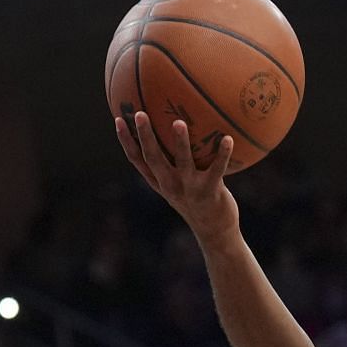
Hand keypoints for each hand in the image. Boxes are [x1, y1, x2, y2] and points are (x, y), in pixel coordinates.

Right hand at [115, 111, 239, 241]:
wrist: (214, 232)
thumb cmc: (198, 201)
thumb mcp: (180, 186)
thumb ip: (174, 165)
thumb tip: (176, 130)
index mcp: (159, 182)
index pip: (137, 160)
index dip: (126, 141)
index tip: (118, 119)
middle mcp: (170, 184)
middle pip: (153, 158)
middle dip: (145, 136)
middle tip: (139, 114)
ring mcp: (190, 188)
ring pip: (183, 162)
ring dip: (180, 142)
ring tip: (178, 122)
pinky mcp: (210, 192)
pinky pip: (217, 169)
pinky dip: (223, 154)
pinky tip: (228, 138)